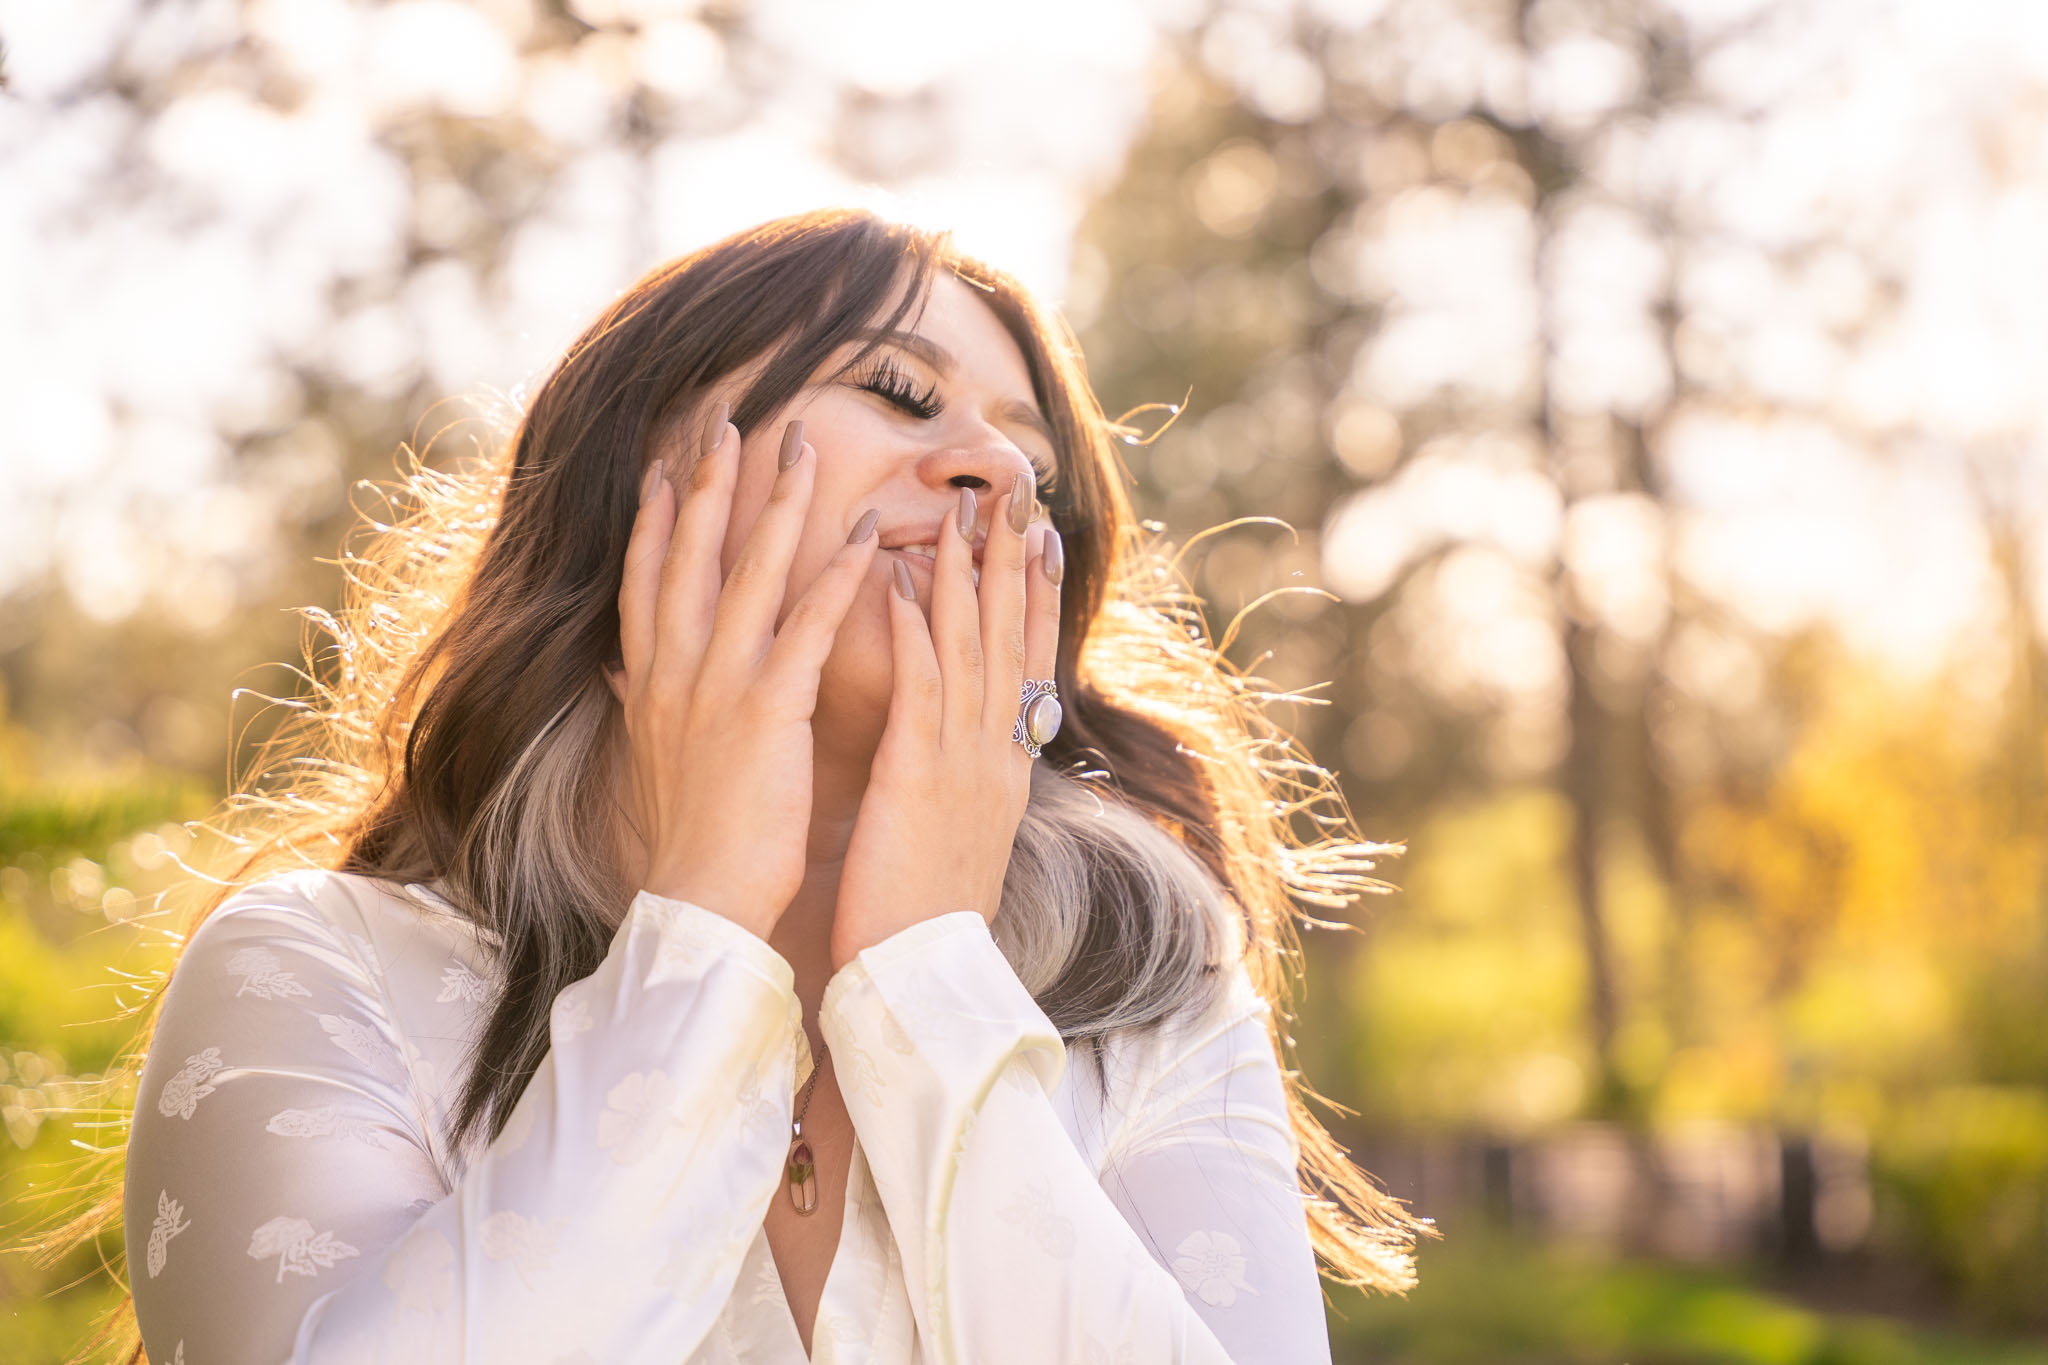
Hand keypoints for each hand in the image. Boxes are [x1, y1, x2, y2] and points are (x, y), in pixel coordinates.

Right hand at [612, 406, 881, 939]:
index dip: (653, 518)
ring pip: (749, 571)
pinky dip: (837, 574)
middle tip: (730, 419)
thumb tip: (617, 673)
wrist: (699, 897)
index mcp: (650, 680)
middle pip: (689, 553)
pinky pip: (808, 623)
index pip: (645, 580)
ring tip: (804, 448)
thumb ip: (639, 705)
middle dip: (710, 482)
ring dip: (778, 504)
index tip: (664, 465)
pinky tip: (864, 534)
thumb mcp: (648, 760)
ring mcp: (720, 682)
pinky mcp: (769, 707)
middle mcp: (676, 668)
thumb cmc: (690, 837)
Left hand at [831, 472, 1061, 969]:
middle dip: (1015, 566)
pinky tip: (901, 582)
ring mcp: (964, 763)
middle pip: (1012, 642)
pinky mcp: (920, 776)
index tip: (1043, 541)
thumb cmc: (926, 923)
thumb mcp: (959, 843)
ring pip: (972, 650)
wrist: (925, 982)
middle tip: (1020, 497)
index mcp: (1005, 771)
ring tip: (964, 515)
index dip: (1036, 600)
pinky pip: (921, 688)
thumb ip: (964, 790)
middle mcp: (996, 756)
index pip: (1027, 667)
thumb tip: (966, 760)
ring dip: (966, 578)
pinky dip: (914, 632)